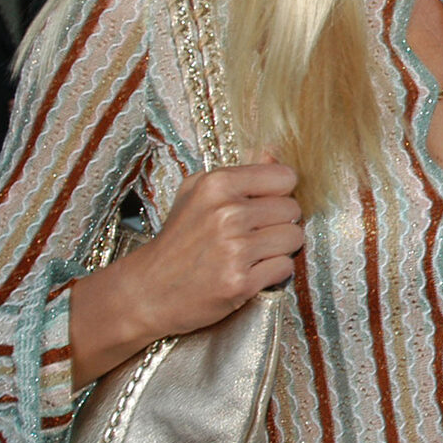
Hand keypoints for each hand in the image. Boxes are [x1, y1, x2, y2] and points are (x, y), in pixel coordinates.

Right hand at [119, 157, 302, 340]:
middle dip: (278, 222)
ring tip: (251, 253)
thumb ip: (239, 170)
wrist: (148, 290)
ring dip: (278, 248)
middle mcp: (228, 213)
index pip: (285, 177)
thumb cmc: (177, 239)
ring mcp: (235, 249)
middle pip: (293, 209)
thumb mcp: (196, 191)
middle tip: (252, 234)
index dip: (278, 193)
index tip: (263, 205)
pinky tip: (248, 272)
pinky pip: (285, 267)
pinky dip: (272, 272)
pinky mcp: (241, 282)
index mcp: (218, 184)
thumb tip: (274, 152)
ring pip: (294, 237)